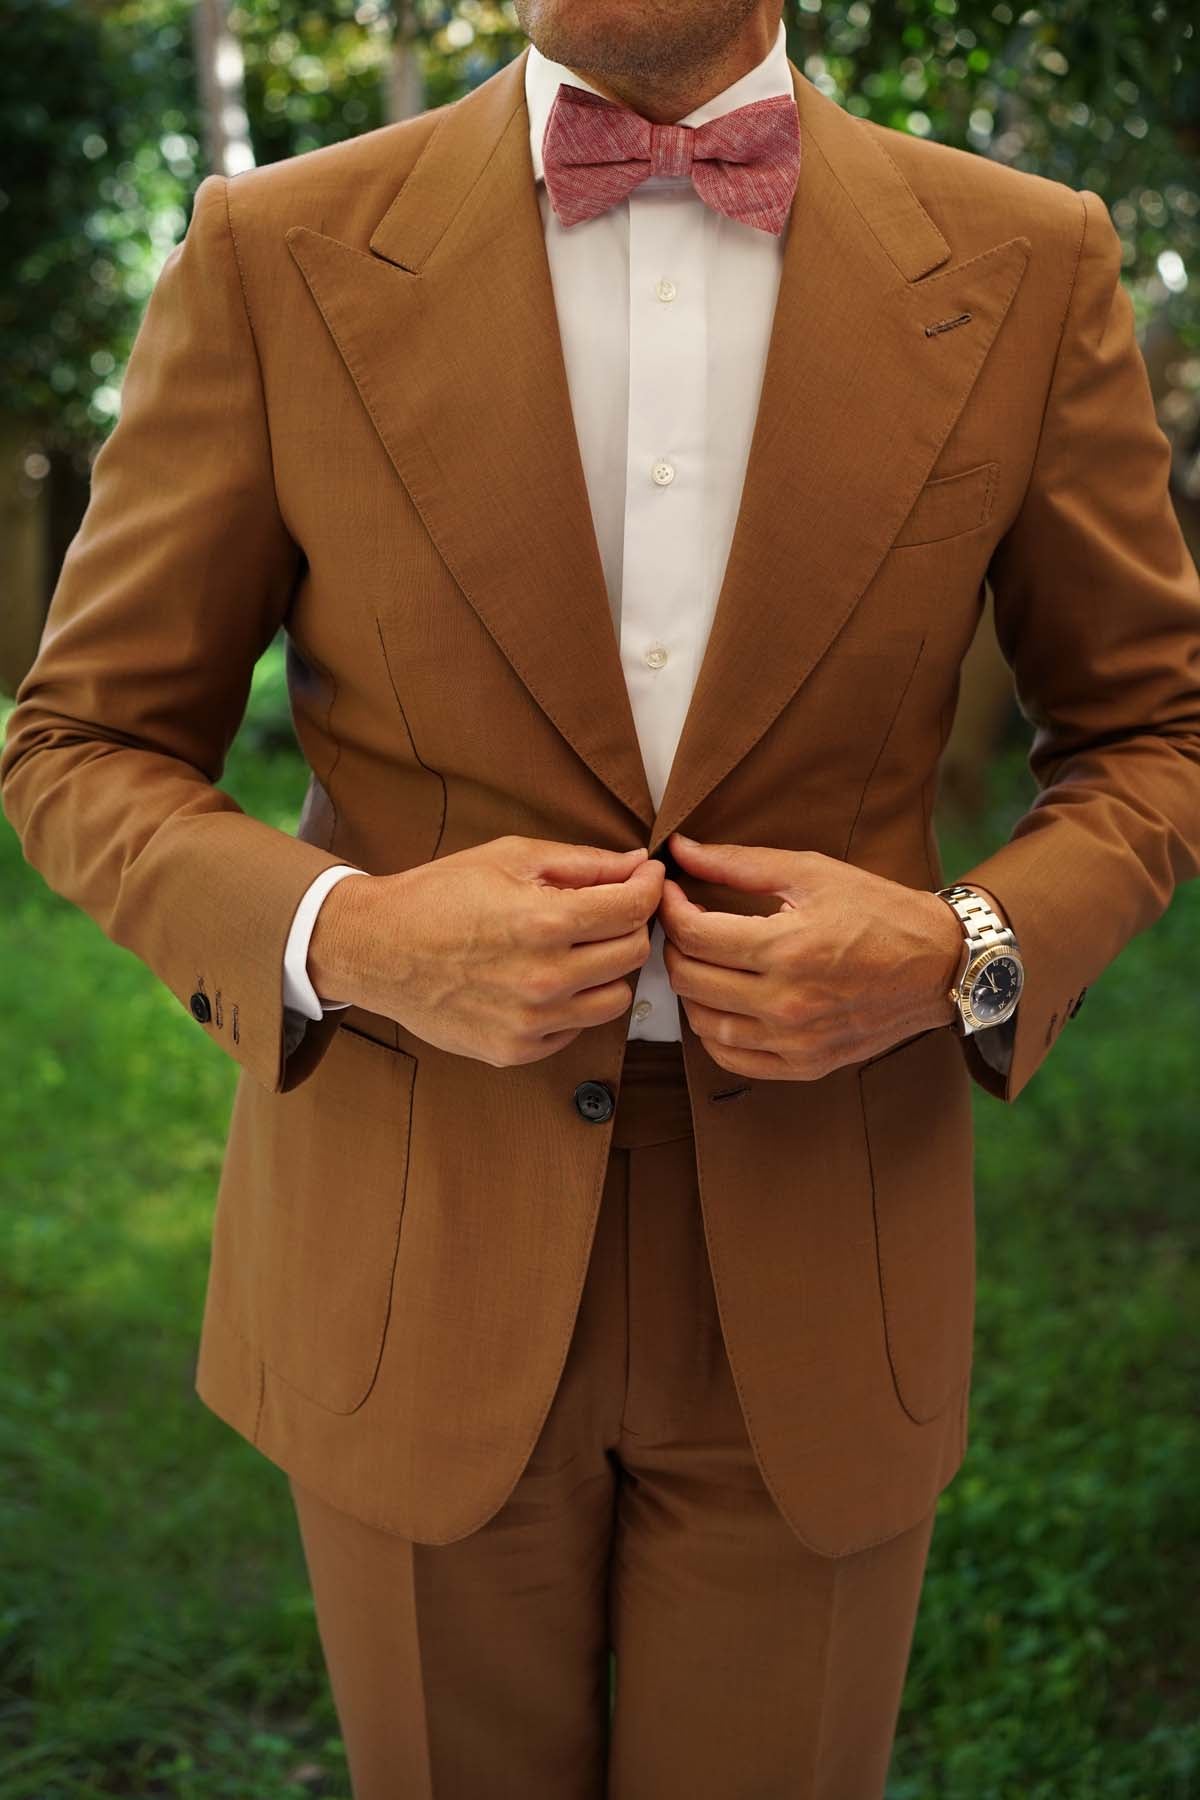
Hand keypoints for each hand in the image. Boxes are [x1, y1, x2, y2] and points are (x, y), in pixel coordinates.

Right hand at [307, 835, 663, 1066]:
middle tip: (609, 909)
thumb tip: (638, 865)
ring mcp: (530, 1023)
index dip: (649, 887)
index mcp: (543, 923)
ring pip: (615, 999)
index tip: (646, 878)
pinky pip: (576, 1029)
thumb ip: (583, 863)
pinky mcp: (515, 1051)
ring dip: (606, 970)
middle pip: (632, 954)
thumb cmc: (440, 894)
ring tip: (576, 947)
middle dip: (629, 924)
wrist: (377, 949)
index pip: (633, 909)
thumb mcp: (510, 857)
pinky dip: (572, 1003)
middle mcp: (543, 979)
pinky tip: (544, 979)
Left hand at [658, 831, 963, 1080]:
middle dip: (674, 945)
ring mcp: (795, 1041)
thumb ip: (738, 863)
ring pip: (703, 1023)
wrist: (940, 964)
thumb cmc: (878, 911)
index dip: (669, 908)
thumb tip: (681, 850)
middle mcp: (787, 1003)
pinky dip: (713, 1032)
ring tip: (702, 960)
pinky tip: (720, 1003)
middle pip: (690, 979)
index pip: (693, 935)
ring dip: (690, 989)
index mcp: (787, 949)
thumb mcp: (811, 872)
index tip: (671, 891)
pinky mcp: (805, 1064)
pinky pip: (733, 1058)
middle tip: (683, 922)